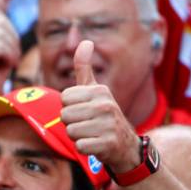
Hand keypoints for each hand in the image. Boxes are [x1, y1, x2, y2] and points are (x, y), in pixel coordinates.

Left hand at [61, 40, 141, 172]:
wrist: (125, 146)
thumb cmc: (104, 116)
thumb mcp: (96, 90)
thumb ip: (85, 67)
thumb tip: (85, 41)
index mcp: (100, 90)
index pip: (65, 98)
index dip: (70, 107)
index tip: (84, 110)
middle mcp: (105, 105)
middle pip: (65, 115)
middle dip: (72, 123)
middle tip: (88, 124)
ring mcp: (108, 125)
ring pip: (71, 131)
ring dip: (77, 136)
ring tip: (92, 134)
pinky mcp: (107, 144)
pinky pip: (79, 146)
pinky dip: (84, 148)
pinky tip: (96, 145)